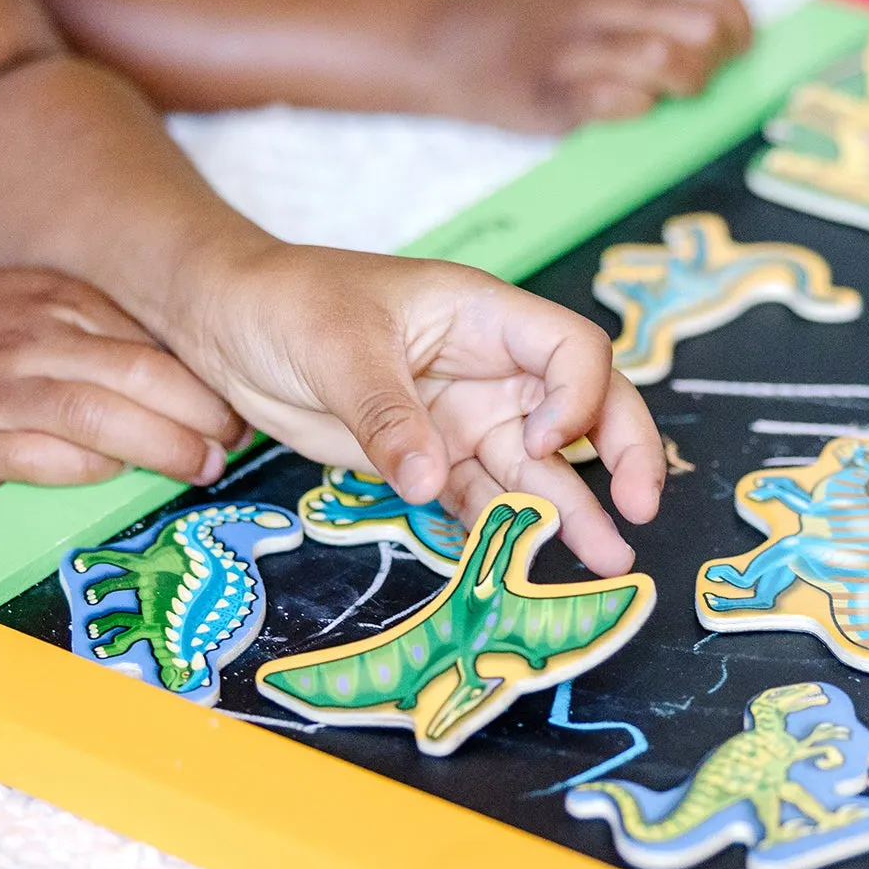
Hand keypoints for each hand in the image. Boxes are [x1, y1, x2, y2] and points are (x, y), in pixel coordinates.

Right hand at [0, 270, 243, 493]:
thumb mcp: (25, 309)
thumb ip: (92, 337)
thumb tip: (177, 385)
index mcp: (59, 298)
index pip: (153, 340)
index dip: (204, 379)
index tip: (238, 408)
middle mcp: (35, 334)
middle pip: (142, 373)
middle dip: (201, 414)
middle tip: (231, 445)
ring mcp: (0, 385)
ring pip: (103, 415)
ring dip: (163, 448)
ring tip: (199, 468)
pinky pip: (44, 458)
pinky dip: (89, 472)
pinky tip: (118, 482)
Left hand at [175, 245, 664, 574]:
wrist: (227, 322)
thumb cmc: (289, 301)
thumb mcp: (338, 348)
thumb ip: (388, 416)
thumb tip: (432, 481)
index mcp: (482, 314)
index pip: (571, 349)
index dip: (578, 397)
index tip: (545, 440)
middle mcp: (487, 367)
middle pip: (580, 408)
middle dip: (619, 454)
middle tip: (642, 510)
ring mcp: (461, 415)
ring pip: (535, 467)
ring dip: (571, 510)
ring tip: (609, 561)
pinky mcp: (428, 457)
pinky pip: (479, 498)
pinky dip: (503, 531)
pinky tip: (528, 566)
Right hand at [422, 0, 750, 132]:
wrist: (437, 43)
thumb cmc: (519, 23)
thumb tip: (714, 27)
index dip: (738, 23)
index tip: (737, 52)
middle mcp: (600, 2)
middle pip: (701, 30)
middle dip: (713, 64)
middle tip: (693, 85)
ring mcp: (575, 45)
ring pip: (668, 64)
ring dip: (677, 90)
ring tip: (658, 99)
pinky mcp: (552, 92)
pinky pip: (621, 101)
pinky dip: (633, 110)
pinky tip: (620, 109)